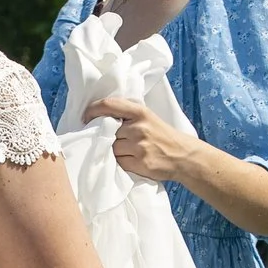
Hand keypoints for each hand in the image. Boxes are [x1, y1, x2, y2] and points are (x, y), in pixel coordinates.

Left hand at [82, 97, 199, 185]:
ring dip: (114, 152)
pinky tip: (131, 160)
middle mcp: (138, 127)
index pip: (109, 105)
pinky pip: (118, 162)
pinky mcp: (139, 162)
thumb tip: (97, 118)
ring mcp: (139, 146)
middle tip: (114, 141)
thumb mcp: (148, 118)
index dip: (92, 110)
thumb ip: (127, 116)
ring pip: (111, 149)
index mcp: (140, 112)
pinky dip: (120, 162)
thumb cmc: (162, 136)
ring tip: (128, 151)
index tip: (85, 117)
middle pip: (107, 132)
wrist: (183, 156)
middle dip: (107, 137)